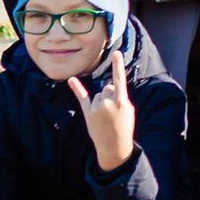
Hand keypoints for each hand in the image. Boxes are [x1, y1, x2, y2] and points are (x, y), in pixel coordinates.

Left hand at [68, 50, 134, 173]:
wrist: (114, 145)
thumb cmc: (124, 125)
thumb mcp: (128, 110)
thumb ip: (119, 96)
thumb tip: (108, 87)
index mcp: (121, 101)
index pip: (120, 80)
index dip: (118, 66)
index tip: (117, 53)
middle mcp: (107, 102)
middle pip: (108, 88)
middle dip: (111, 96)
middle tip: (114, 112)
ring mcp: (96, 107)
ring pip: (99, 94)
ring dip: (102, 102)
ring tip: (106, 116)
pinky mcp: (88, 112)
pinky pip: (82, 97)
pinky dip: (77, 88)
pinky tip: (71, 80)